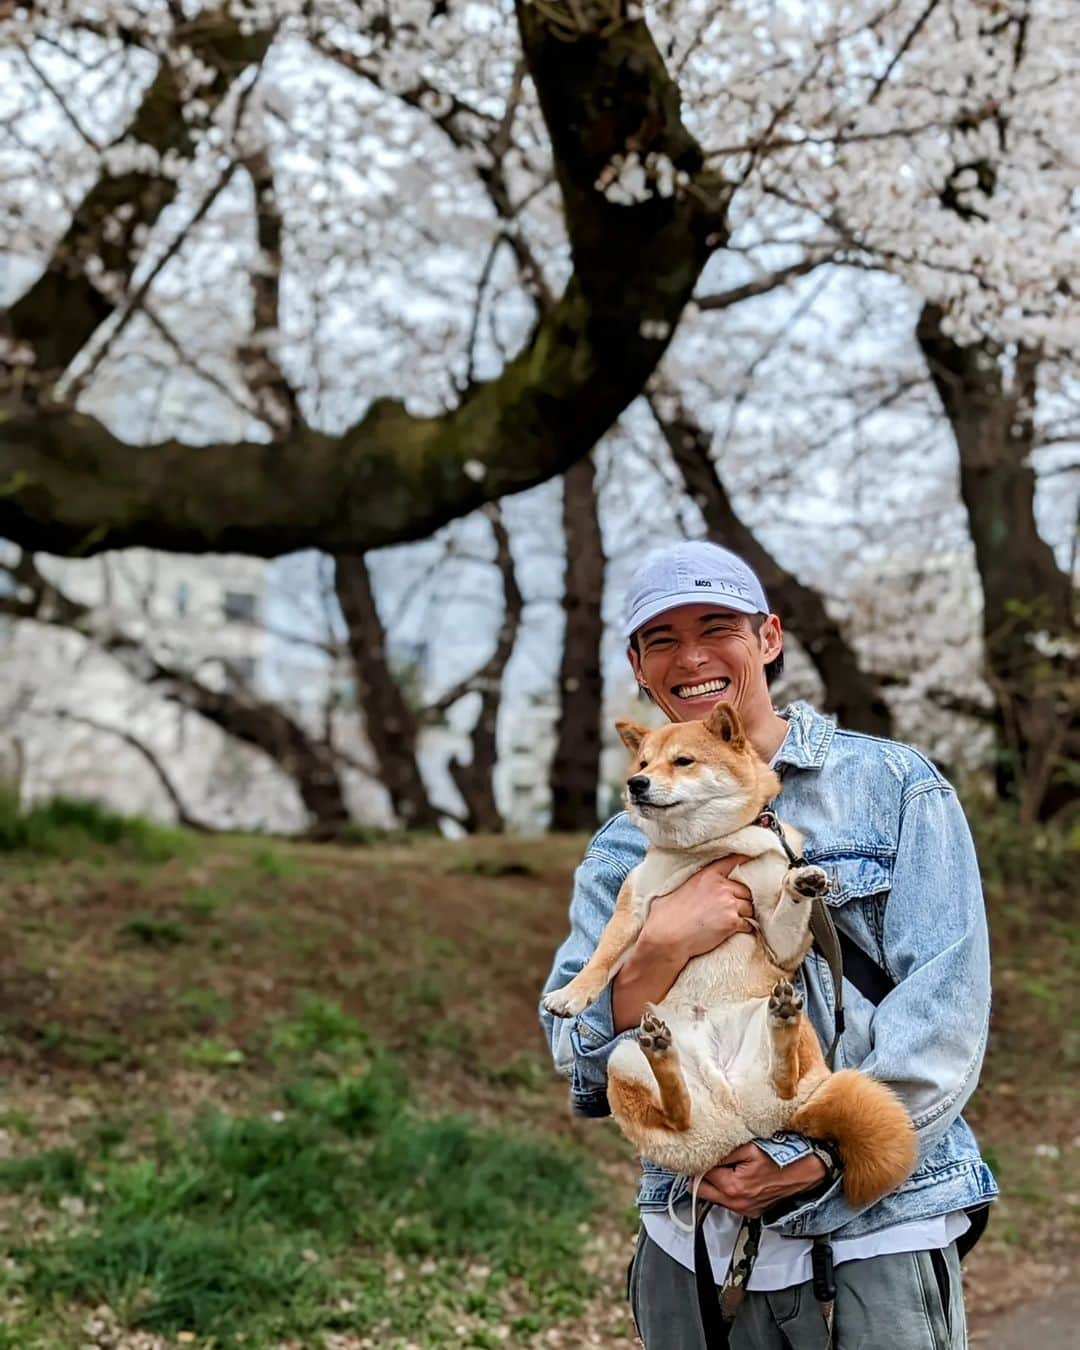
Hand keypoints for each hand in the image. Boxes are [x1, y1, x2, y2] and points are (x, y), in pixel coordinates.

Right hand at [640, 856, 753, 963]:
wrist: (667, 935)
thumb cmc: (667, 915)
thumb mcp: (680, 889)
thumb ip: (695, 884)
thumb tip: (698, 889)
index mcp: (707, 875)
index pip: (732, 862)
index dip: (745, 860)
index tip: (752, 859)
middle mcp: (721, 887)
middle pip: (746, 890)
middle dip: (744, 898)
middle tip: (738, 906)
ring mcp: (728, 904)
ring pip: (749, 907)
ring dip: (746, 913)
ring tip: (739, 919)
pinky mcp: (731, 922)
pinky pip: (748, 923)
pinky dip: (746, 927)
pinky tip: (738, 930)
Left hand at [697, 1143, 826, 1216]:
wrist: (804, 1171)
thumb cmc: (781, 1157)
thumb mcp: (749, 1147)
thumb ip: (723, 1152)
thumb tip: (703, 1153)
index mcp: (734, 1187)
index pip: (700, 1175)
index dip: (697, 1161)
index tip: (697, 1153)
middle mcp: (738, 1203)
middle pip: (701, 1191)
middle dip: (699, 1175)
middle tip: (704, 1160)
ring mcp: (745, 1209)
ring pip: (714, 1198)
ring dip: (713, 1184)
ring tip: (721, 1167)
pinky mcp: (751, 1211)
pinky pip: (729, 1202)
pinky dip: (726, 1191)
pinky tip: (733, 1177)